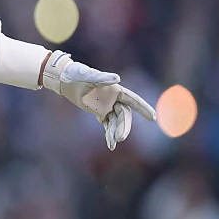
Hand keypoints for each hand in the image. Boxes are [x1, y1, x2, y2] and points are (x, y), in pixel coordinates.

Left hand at [42, 51, 156, 150]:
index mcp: (116, 90)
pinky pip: (108, 125)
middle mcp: (114, 99)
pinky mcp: (100, 113)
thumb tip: (117, 78)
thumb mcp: (88, 75)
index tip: (153, 118)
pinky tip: (110, 145)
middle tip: (121, 137)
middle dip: (124, 126)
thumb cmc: (77, 73)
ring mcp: (108, 107)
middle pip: (124, 115)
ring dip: (116, 132)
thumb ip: (102, 78)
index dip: (143, 108)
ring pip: (116, 122)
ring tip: (113, 143)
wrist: (65, 79)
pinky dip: (109, 134)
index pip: (133, 100)